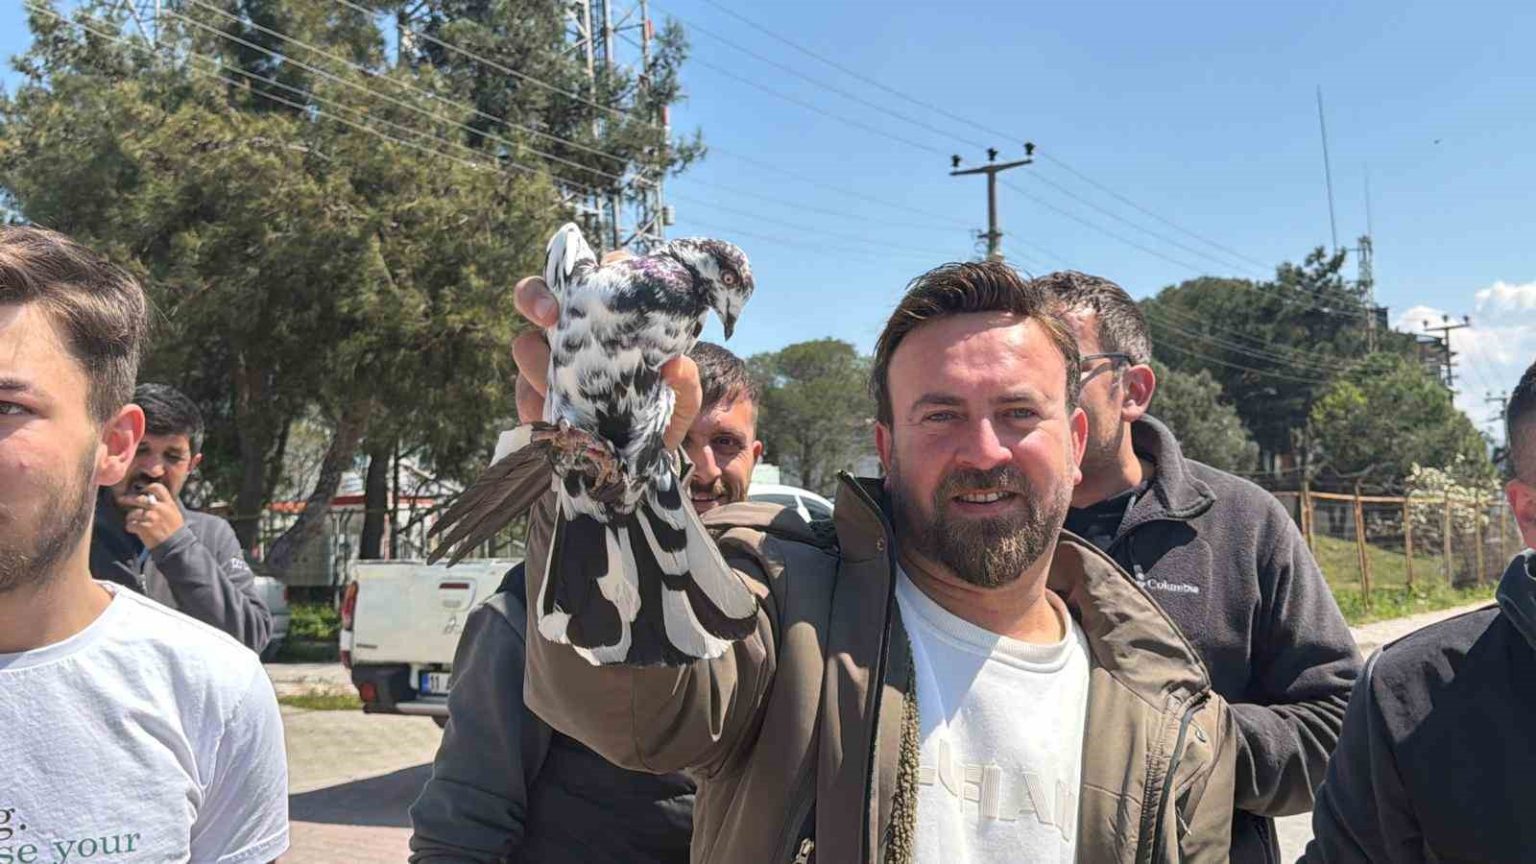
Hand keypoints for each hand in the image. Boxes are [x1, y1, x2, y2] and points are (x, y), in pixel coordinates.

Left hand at [117, 482, 184, 548]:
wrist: (176, 545)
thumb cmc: (174, 529)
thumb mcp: (173, 513)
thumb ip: (164, 504)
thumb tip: (149, 497)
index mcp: (168, 503)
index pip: (156, 488)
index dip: (146, 488)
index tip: (141, 491)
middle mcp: (159, 508)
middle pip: (139, 498)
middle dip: (128, 499)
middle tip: (121, 499)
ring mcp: (151, 517)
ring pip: (132, 513)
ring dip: (130, 517)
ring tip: (133, 522)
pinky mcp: (144, 528)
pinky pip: (130, 524)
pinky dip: (130, 527)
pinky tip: (134, 530)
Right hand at [510, 256, 700, 452]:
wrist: (638, 458)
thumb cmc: (664, 415)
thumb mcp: (684, 401)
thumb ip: (686, 382)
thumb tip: (676, 366)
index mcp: (615, 315)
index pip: (606, 271)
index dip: (603, 270)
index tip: (605, 288)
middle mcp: (576, 330)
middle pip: (541, 292)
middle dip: (537, 296)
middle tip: (550, 315)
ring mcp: (548, 360)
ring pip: (525, 343)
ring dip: (538, 362)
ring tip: (561, 385)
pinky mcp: (532, 394)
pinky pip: (521, 391)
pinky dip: (534, 401)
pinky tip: (552, 413)